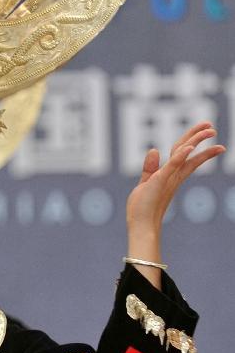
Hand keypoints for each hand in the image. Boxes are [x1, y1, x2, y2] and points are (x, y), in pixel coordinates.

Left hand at [126, 121, 225, 236]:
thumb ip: (150, 167)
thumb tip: (154, 150)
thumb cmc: (143, 208)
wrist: (141, 225)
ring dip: (195, 140)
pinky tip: (189, 147)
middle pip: (187, 151)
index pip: (184, 154)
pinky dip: (180, 156)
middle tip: (211, 127)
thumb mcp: (146, 183)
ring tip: (209, 130)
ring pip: (183, 154)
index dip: (194, 143)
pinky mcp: (160, 181)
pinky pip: (172, 166)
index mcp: (170, 175)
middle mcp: (173, 176)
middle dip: (198, 137)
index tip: (207, 135)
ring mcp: (168, 178)